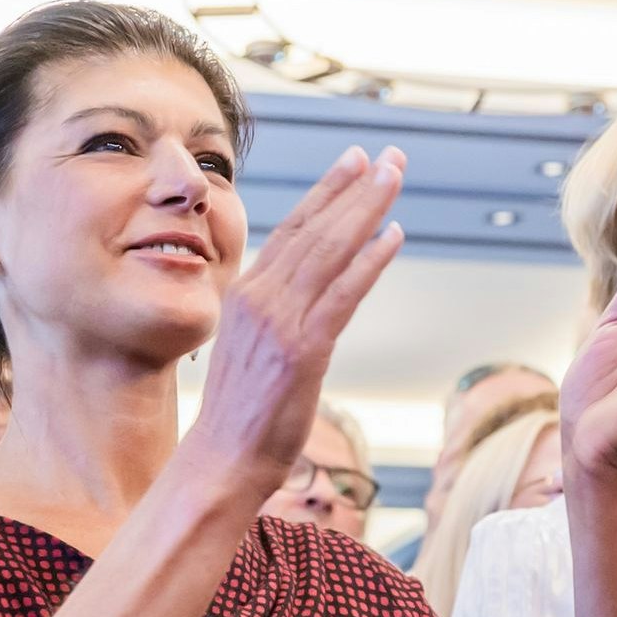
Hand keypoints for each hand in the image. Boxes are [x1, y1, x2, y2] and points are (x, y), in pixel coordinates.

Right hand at [172, 146, 407, 505]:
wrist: (222, 459)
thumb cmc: (241, 414)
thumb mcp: (251, 349)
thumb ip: (275, 315)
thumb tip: (308, 299)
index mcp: (245, 294)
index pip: (291, 230)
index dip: (325, 193)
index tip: (354, 162)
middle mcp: (259, 298)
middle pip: (314, 229)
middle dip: (356, 188)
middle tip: (390, 157)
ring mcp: (279, 322)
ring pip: (330, 251)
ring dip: (367, 209)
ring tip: (395, 177)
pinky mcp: (302, 349)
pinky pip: (343, 294)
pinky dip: (370, 261)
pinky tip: (393, 236)